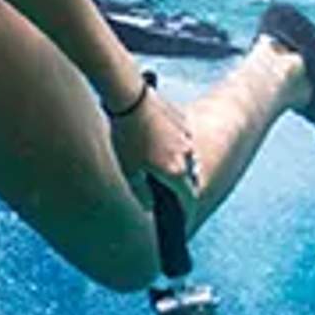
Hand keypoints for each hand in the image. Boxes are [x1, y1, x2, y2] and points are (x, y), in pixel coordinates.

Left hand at [111, 84, 201, 212]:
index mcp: (176, 172)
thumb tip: (150, 206)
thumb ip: (142, 192)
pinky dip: (171, 144)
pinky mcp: (183, 121)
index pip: (188, 196)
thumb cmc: (126, 137)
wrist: (131, 99)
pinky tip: (151, 138)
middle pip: (187, 177)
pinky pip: (180, 139)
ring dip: (173, 162)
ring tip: (150, 158)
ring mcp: (187, 137)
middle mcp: (187, 156)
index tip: (181, 215)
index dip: (185, 208)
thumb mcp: (129, 170)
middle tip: (160, 187)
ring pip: (184, 157)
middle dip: (176, 184)